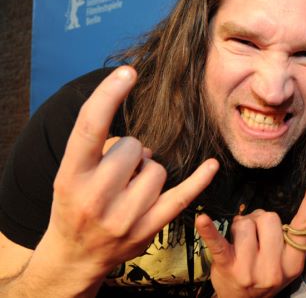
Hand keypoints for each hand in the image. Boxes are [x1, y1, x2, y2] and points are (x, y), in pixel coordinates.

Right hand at [30, 67, 217, 290]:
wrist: (74, 256)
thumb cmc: (74, 205)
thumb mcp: (70, 175)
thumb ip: (99, 150)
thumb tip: (145, 146)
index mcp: (70, 176)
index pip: (90, 127)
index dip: (109, 95)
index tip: (128, 72)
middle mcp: (95, 196)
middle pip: (134, 146)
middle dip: (130, 152)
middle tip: (117, 173)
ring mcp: (124, 216)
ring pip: (157, 168)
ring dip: (148, 172)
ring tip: (129, 188)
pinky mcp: (148, 227)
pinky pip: (181, 196)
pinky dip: (199, 179)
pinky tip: (212, 165)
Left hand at [195, 173, 305, 297]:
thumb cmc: (265, 273)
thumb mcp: (286, 262)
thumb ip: (289, 237)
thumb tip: (275, 211)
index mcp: (294, 262)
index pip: (305, 226)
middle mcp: (275, 269)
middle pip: (269, 218)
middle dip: (258, 220)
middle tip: (254, 237)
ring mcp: (250, 270)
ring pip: (245, 224)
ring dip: (240, 227)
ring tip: (239, 243)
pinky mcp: (227, 267)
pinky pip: (218, 243)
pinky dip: (209, 230)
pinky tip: (202, 219)